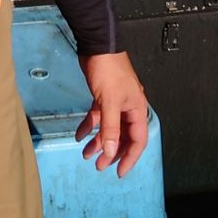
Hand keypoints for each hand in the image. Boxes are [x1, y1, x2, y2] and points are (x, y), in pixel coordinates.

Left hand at [75, 50, 147, 177]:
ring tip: (86, 154)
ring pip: (109, 128)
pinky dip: (89, 126)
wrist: (97, 45)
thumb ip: (110, 129)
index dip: (130, 158)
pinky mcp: (103, 96)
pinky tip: (79, 134)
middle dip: (112, 152)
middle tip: (99, 165)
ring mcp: (116, 102)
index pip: (138, 140)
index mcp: (137, 109)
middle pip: (123, 136)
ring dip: (98, 141)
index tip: (119, 172)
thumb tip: (111, 152)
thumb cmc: (108, 69)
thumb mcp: (109, 102)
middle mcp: (129, 107)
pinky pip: (98, 116)